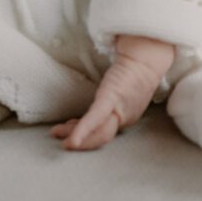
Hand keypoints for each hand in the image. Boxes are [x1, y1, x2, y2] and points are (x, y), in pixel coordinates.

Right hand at [52, 36, 174, 149]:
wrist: (145, 58)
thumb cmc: (132, 75)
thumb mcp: (120, 94)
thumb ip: (110, 105)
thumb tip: (93, 112)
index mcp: (126, 118)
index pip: (104, 134)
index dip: (87, 137)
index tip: (71, 136)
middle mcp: (124, 118)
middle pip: (101, 137)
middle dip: (79, 141)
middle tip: (61, 142)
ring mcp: (119, 109)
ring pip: (99, 132)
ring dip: (76, 136)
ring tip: (57, 134)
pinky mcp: (112, 97)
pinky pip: (96, 117)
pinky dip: (83, 130)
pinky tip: (73, 140)